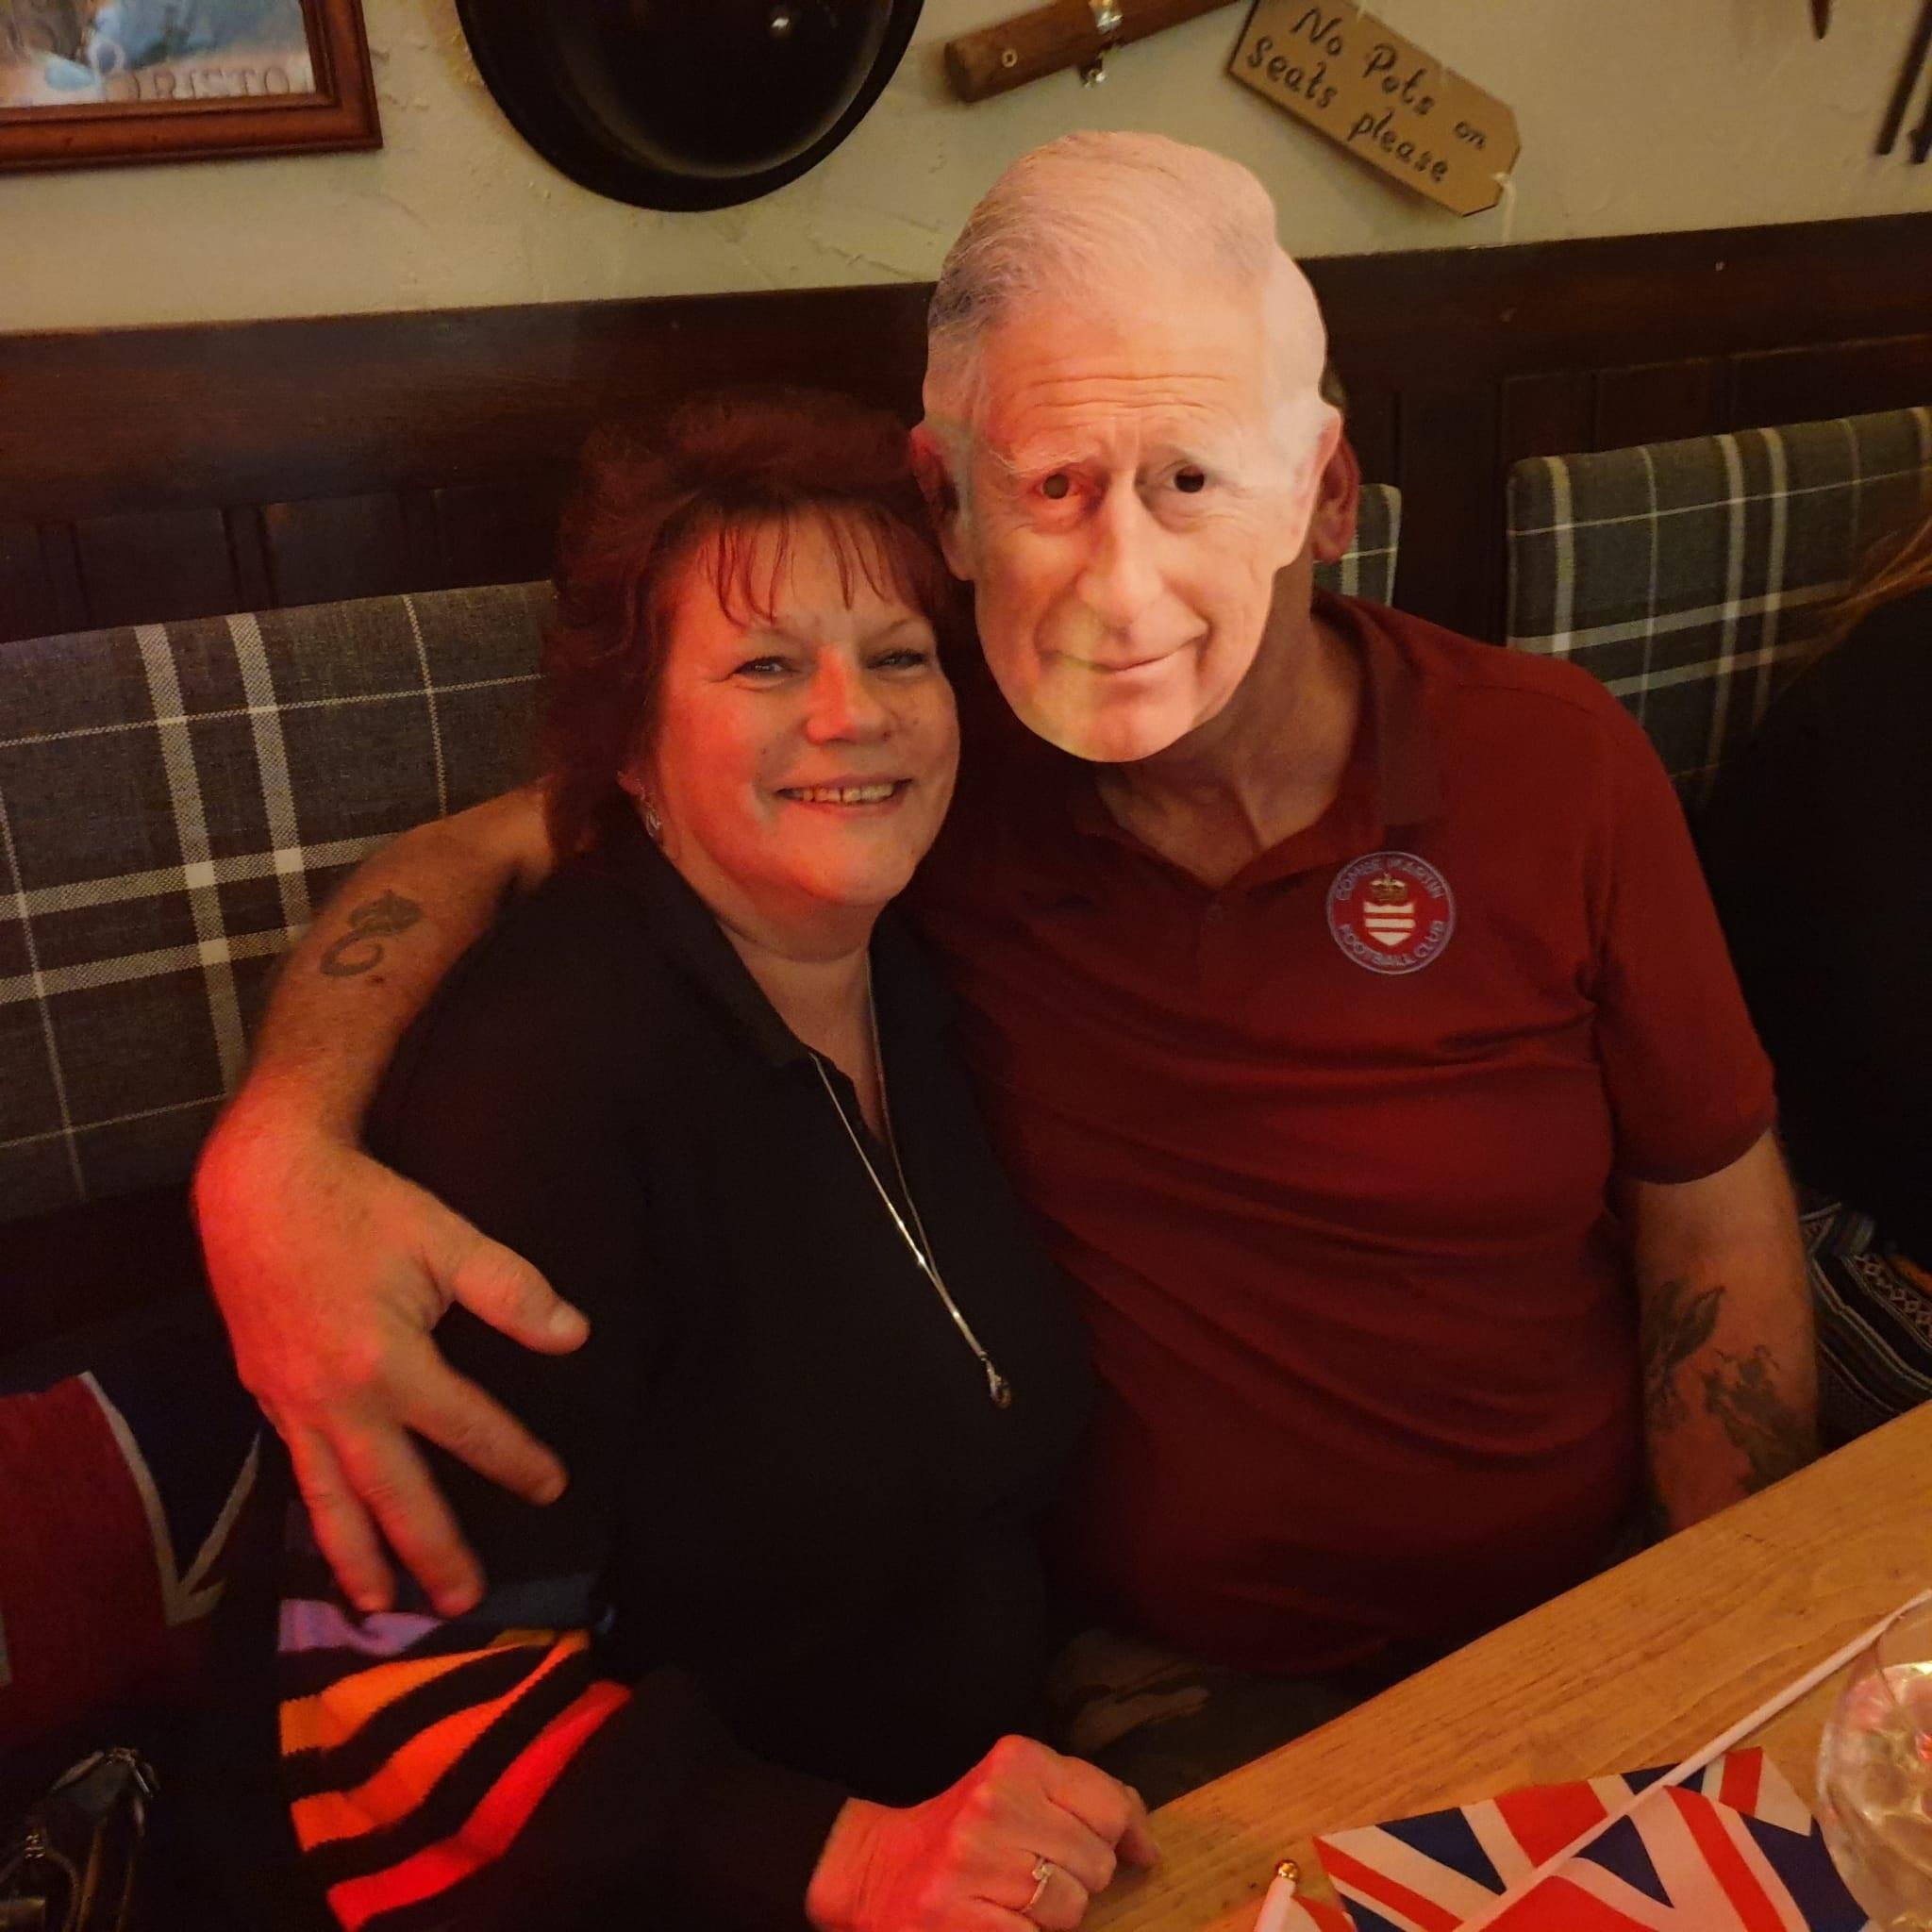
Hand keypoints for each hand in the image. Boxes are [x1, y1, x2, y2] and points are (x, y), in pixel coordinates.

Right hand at [193, 1111, 587, 1614]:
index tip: (553, 1487)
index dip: (514, 1460)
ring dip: (356, 1558)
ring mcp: (291, 1404)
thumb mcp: (447, 1237)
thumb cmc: (361, 1207)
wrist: (258, 1186)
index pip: (464, 1428)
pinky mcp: (264, 1396)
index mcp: (386, 1362)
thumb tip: (574, 1337)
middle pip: (390, 1493)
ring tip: (381, 1608)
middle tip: (465, 1603)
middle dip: (430, 1551)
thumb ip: (512, 1292)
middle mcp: (334, 1400)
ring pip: (328, 1499)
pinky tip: (333, 1533)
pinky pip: (296, 1471)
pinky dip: (316, 1511)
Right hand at [806, 1735, 1157, 1930]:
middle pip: (1096, 1862)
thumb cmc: (965, 1832)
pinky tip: (999, 1920)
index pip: (1109, 1805)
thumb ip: (1085, 1798)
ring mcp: (972, 1862)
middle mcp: (993, 1802)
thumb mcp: (1020, 1789)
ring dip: (1053, 1915)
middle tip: (1038, 1872)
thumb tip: (1146, 1847)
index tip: (1131, 1853)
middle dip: (1080, 1878)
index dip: (1126, 1836)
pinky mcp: (957, 1918)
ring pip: (1071, 1908)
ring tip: (1014, 1897)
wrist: (878, 1869)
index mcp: (1014, 1760)